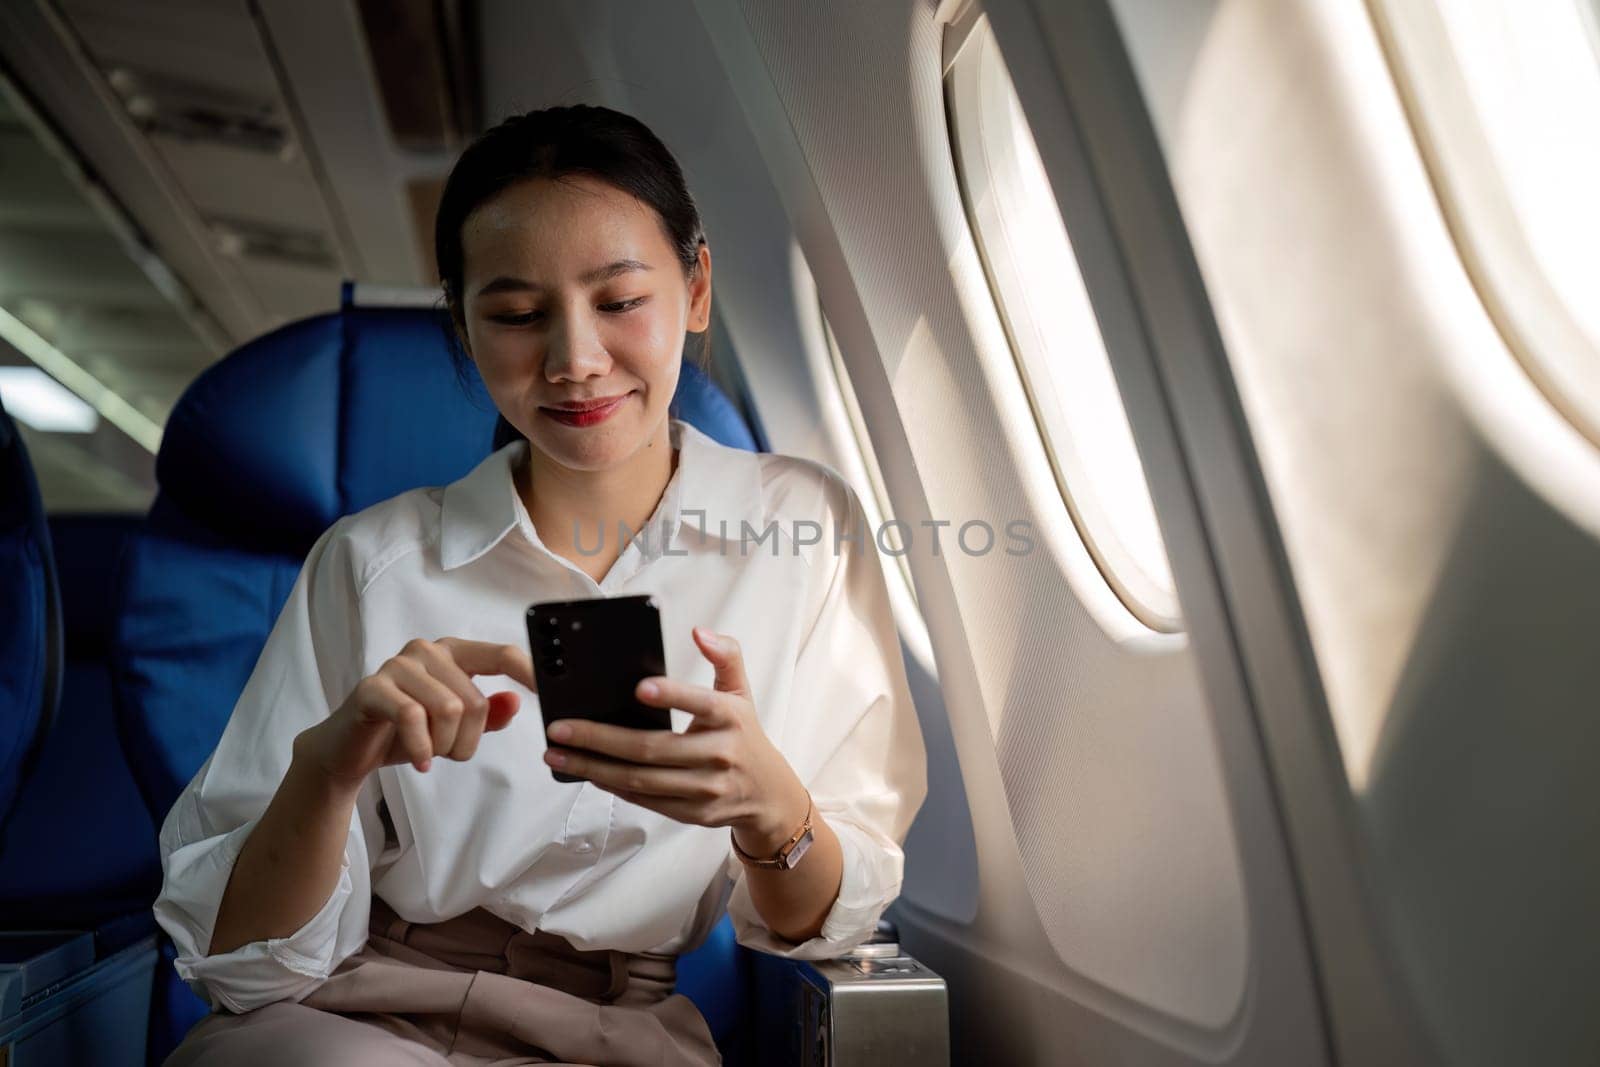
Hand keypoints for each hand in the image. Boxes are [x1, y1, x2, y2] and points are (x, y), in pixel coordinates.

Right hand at [296, 637, 535, 787]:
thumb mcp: (454, 728)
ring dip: (444, 746)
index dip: (529, 672)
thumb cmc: (405, 733)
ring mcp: (399, 665)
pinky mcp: (373, 687)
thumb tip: (517, 701)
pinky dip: (422, 748)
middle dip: (467, 741)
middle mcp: (428, 651)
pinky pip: (413, 717)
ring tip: (430, 753)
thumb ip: (488, 714)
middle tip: (448, 752)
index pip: (502, 654)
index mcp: (454, 654)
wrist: (349, 750)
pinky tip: (419, 760)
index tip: (551, 692)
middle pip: (476, 700)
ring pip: (449, 710)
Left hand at [543, 626, 809, 852]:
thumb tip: (699, 632)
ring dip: (594, 768)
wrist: (769, 794)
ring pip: (641, 780)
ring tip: (557, 754)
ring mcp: (707, 789)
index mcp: (731, 717)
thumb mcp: (740, 692)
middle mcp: (720, 755)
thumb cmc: (743, 735)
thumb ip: (726, 656)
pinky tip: (585, 772)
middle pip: (652, 749)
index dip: (672, 696)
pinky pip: (645, 800)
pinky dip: (612, 786)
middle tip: (559, 727)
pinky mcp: (693, 813)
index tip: (638, 688)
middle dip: (600, 738)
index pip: (702, 704)